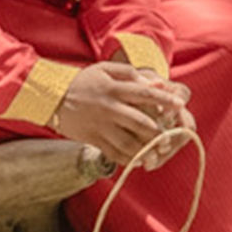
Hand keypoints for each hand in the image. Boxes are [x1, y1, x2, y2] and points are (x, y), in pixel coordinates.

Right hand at [53, 60, 188, 158]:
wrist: (51, 97)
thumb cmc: (83, 81)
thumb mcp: (105, 69)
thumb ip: (131, 74)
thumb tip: (156, 83)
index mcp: (114, 88)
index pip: (144, 94)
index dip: (164, 99)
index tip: (181, 105)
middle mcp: (109, 108)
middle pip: (139, 122)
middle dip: (158, 133)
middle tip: (172, 139)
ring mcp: (100, 126)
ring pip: (127, 142)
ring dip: (145, 151)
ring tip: (158, 155)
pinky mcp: (92, 139)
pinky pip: (112, 153)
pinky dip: (127, 159)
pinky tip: (138, 161)